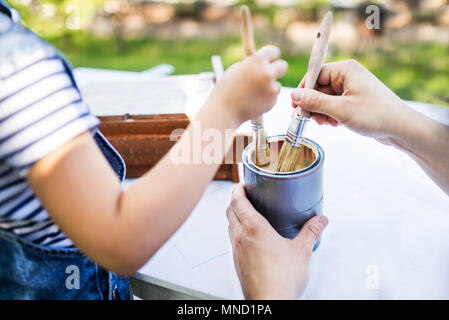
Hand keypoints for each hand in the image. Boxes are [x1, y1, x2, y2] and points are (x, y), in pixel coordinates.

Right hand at [209, 45, 287, 125]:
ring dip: (269, 86)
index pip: (273, 51)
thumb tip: (263, 61)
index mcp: (256, 61)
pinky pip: (273, 96)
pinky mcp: (273, 101)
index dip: (271, 56)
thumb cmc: (226, 89)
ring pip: (277, 83)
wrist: (224, 111)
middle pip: (283, 65)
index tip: (270, 59)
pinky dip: (266, 98)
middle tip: (270, 73)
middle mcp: (267, 73)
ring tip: (252, 92)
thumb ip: (252, 64)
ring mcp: (271, 88)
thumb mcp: (237, 69)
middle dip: (277, 69)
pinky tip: (253, 101)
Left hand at [226, 184, 327, 299]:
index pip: (238, 201)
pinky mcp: (237, 263)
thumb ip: (311, 232)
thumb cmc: (281, 278)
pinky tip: (251, 239)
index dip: (238, 189)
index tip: (243, 185)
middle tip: (245, 196)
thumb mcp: (302, 251)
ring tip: (247, 215)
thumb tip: (320, 220)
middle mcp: (240, 237)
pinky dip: (237, 233)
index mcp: (254, 228)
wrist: (270, 302)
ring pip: (230, 226)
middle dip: (235, 201)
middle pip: (230, 211)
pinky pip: (233, 241)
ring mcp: (237, 251)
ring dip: (235, 217)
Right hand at [291, 59, 411, 144]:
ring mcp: (351, 88)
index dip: (304, 90)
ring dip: (321, 111)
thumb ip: (315, 102)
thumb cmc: (375, 115)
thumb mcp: (341, 109)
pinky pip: (333, 104)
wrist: (401, 128)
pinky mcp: (354, 99)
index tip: (295, 105)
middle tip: (310, 119)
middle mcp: (347, 76)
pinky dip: (330, 114)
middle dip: (312, 104)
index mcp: (345, 70)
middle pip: (318, 86)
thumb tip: (294, 95)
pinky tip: (334, 124)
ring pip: (325, 97)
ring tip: (326, 123)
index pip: (315, 74)